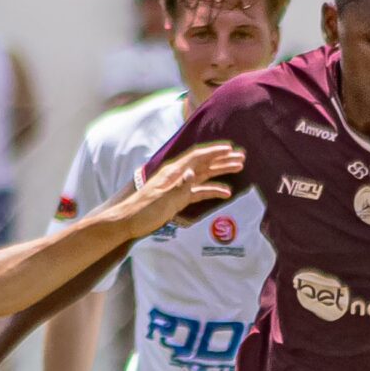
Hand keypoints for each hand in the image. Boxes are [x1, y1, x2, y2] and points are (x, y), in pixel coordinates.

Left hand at [112, 142, 244, 236]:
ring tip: (238, 168)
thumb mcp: (162, 200)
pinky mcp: (179, 198)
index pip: (197, 157)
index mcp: (173, 172)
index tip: (230, 148)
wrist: (128, 222)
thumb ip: (179, 187)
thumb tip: (192, 173)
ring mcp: (178, 186)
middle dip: (222, 159)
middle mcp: (177, 175)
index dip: (214, 151)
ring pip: (204, 175)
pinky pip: (199, 191)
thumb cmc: (143, 211)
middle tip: (241, 157)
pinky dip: (212, 190)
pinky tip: (225, 193)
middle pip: (204, 163)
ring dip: (221, 171)